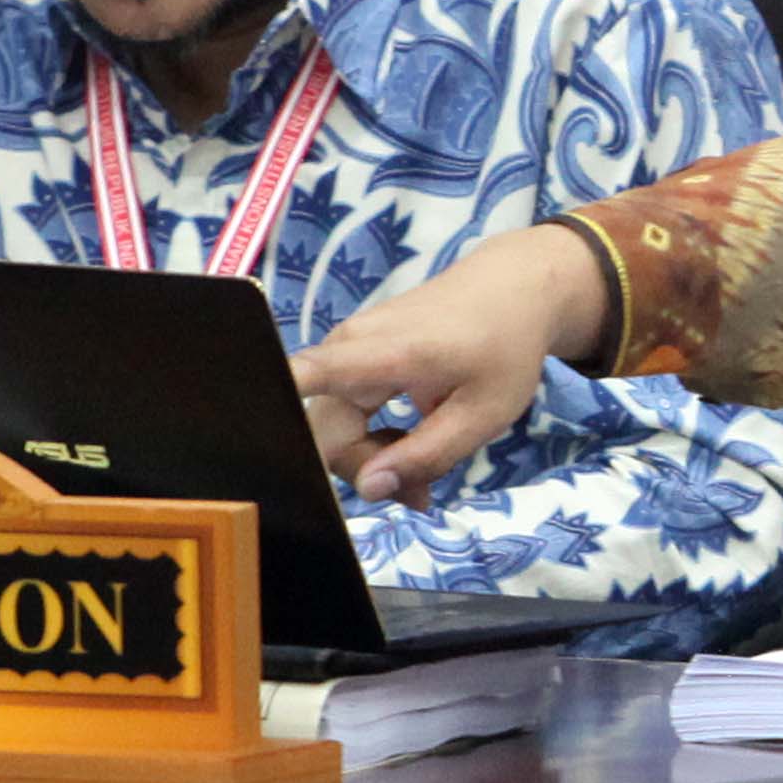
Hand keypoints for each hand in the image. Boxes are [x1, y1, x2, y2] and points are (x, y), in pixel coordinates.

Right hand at [293, 225, 615, 507]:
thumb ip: (425, 455)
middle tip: (420, 493)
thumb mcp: (482, 415)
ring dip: (371, 459)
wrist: (513, 289)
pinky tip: (409, 449)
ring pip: (333, 427)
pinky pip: (345, 412)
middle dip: (363, 471)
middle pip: (324, 431)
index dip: (277, 416)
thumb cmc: (503, 348)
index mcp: (381, 354)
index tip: (270, 457)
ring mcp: (348, 350)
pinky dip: (373, 439)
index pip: (303, 378)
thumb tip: (369, 490)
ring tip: (423, 475)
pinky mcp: (354, 358)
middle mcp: (349, 348)